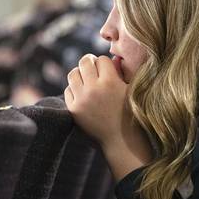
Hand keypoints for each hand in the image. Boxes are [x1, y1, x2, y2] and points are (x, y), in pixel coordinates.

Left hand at [65, 54, 151, 179]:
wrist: (121, 140)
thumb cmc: (130, 113)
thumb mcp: (130, 91)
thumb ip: (121, 72)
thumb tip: (113, 58)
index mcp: (110, 82)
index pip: (101, 59)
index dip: (106, 64)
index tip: (110, 71)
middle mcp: (93, 88)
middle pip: (84, 61)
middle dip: (91, 63)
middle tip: (95, 70)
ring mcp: (81, 99)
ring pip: (72, 73)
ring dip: (80, 74)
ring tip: (88, 80)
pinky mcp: (73, 109)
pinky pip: (68, 90)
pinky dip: (75, 89)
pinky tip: (84, 94)